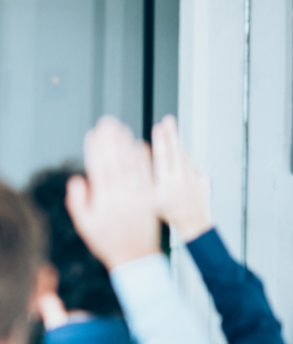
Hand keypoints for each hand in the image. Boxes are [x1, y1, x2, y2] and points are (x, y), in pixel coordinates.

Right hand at [66, 116, 160, 269]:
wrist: (135, 256)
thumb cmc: (107, 241)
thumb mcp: (84, 224)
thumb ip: (78, 201)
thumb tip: (77, 180)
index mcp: (104, 200)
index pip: (98, 168)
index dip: (95, 149)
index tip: (92, 134)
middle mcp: (122, 195)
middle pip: (115, 161)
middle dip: (110, 139)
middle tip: (107, 122)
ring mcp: (137, 195)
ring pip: (131, 164)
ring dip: (126, 144)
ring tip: (121, 128)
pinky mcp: (150, 196)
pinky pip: (147, 173)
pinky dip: (143, 158)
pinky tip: (139, 145)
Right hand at [152, 115, 211, 240]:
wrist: (192, 222)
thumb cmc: (168, 211)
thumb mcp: (150, 197)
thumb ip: (146, 175)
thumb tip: (141, 153)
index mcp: (166, 185)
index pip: (163, 158)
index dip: (160, 141)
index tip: (158, 128)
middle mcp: (181, 180)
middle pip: (175, 152)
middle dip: (171, 134)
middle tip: (168, 120)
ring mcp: (193, 178)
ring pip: (184, 157)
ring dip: (177, 145)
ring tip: (170, 131)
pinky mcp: (202, 178)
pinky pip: (191, 165)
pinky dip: (184, 161)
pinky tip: (178, 163)